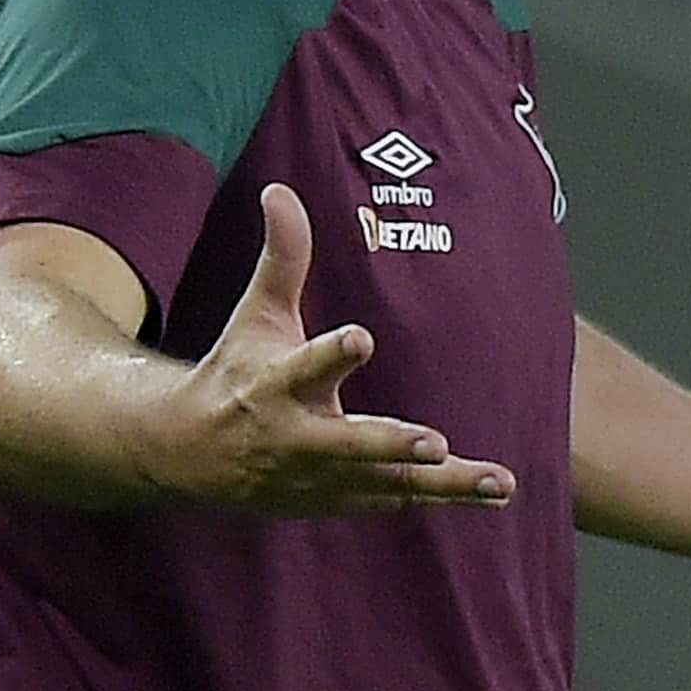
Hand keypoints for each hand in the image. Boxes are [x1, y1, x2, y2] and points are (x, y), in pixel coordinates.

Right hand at [157, 184, 515, 513]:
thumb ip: (282, 257)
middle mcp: (297, 436)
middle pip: (349, 443)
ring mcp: (318, 477)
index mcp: (275, 384)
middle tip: (435, 444)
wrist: (191, 453)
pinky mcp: (336, 500)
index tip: (362, 340)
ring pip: (385, 483)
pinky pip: (393, 499)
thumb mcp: (256, 314)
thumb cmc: (237, 371)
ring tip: (500, 482)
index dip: (332, 354)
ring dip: (443, 485)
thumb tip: (279, 190)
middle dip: (390, 445)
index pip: (306, 366)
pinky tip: (487, 493)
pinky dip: (438, 498)